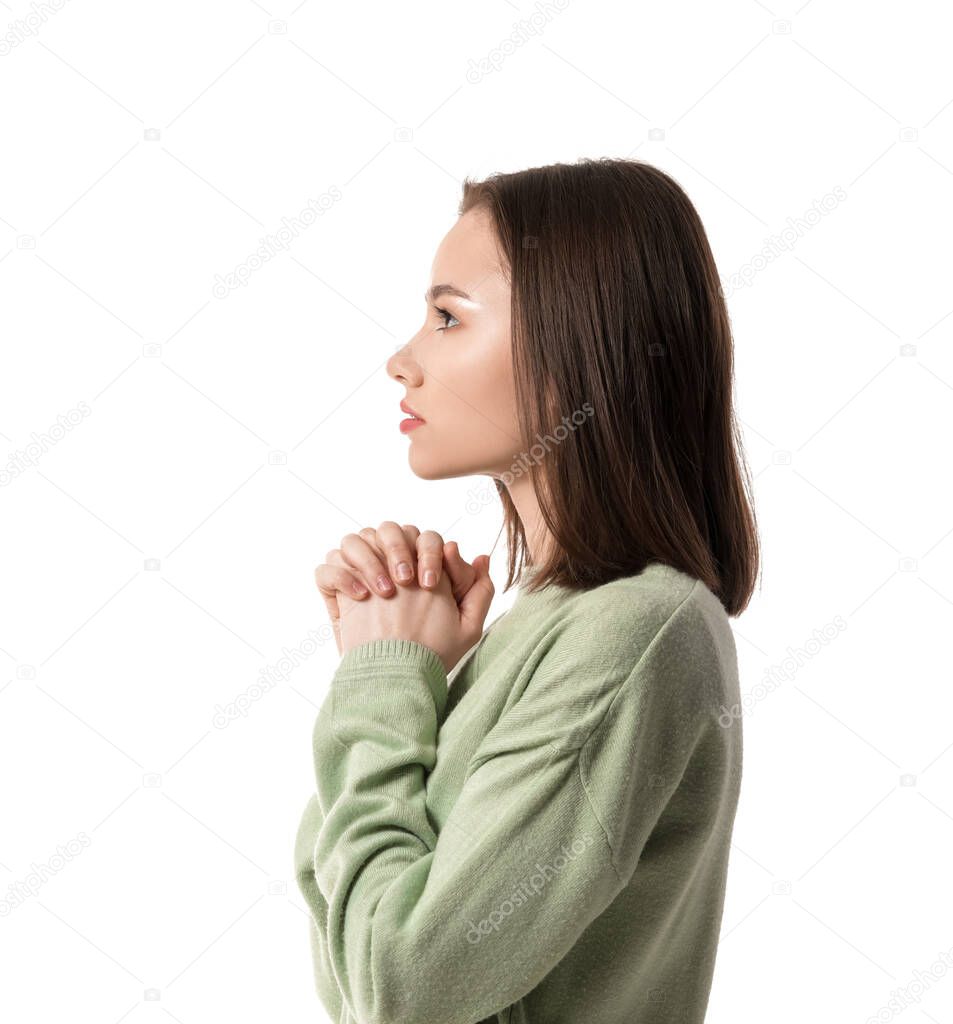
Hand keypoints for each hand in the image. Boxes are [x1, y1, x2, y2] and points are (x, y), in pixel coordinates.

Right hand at [315, 523, 490, 655]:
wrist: (396, 677)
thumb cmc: (433, 654)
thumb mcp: (467, 626)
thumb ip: (480, 591)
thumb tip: (481, 557)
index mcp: (419, 566)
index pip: (423, 537)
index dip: (429, 552)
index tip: (430, 583)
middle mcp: (388, 565)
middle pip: (389, 529)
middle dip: (398, 549)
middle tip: (406, 580)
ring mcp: (359, 575)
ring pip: (354, 540)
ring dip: (370, 559)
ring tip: (384, 591)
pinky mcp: (334, 592)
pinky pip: (327, 567)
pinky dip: (342, 576)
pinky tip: (360, 597)